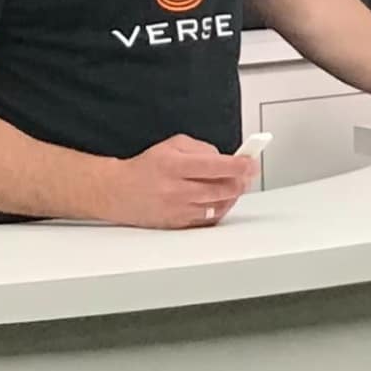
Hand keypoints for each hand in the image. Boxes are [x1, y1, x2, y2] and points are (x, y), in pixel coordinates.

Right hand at [102, 135, 257, 229]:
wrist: (118, 192)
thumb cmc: (146, 167)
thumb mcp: (172, 146)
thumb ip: (201, 148)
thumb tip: (226, 159)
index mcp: (174, 166)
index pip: (215, 166)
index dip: (239, 165)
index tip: (252, 163)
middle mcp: (176, 189)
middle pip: (221, 189)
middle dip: (240, 181)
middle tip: (247, 174)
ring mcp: (178, 209)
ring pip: (218, 206)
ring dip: (232, 195)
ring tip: (234, 185)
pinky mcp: (178, 224)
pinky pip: (209, 219)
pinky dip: (220, 209)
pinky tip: (221, 199)